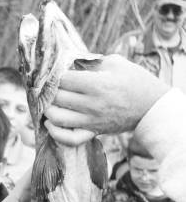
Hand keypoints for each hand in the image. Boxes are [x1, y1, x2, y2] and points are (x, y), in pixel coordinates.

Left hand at [45, 55, 167, 145]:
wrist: (152, 106)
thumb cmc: (134, 81)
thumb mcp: (115, 62)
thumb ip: (90, 61)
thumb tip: (69, 63)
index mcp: (97, 85)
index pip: (63, 80)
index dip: (57, 75)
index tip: (59, 74)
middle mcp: (92, 104)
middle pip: (57, 97)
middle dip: (51, 91)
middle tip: (52, 87)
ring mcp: (92, 121)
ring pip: (57, 118)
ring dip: (49, 109)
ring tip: (51, 102)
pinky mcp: (93, 132)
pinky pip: (69, 139)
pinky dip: (56, 133)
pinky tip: (51, 123)